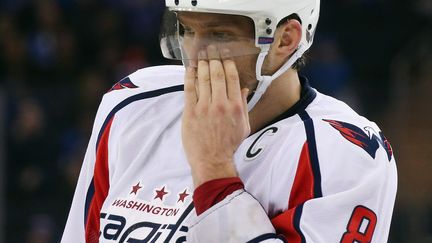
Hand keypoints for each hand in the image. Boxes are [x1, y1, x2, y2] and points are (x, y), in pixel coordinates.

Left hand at [182, 45, 249, 187]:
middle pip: (217, 74)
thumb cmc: (229, 145)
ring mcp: (205, 107)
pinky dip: (189, 76)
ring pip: (203, 79)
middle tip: (211, 50)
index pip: (232, 78)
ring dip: (201, 64)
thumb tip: (244, 89)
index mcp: (235, 106)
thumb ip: (244, 105)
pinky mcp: (191, 112)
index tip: (224, 56)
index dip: (227, 63)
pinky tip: (189, 68)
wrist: (212, 160)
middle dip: (214, 59)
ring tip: (200, 55)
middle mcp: (221, 104)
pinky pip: (189, 89)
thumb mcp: (243, 126)